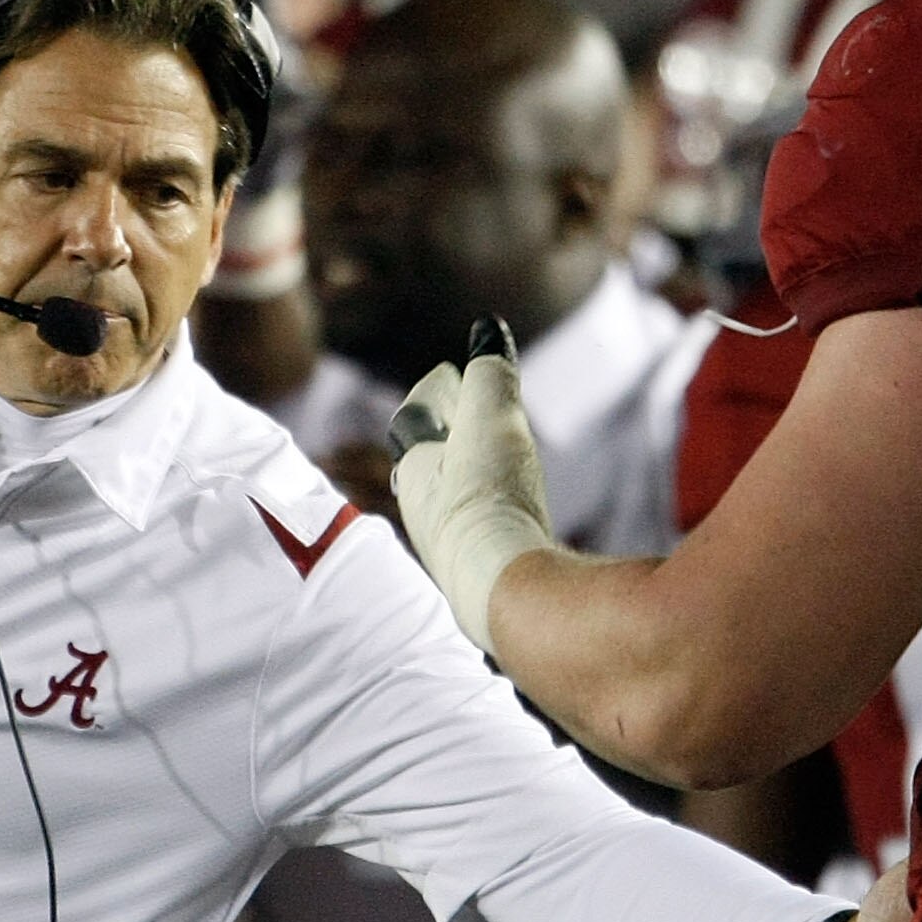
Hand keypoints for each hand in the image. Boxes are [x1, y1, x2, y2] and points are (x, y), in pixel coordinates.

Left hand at [387, 325, 554, 649]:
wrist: (503, 589)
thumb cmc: (489, 499)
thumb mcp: (492, 419)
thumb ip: (491, 374)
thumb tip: (485, 331)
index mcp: (417, 465)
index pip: (420, 412)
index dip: (436, 388)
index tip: (448, 372)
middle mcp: (423, 506)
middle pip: (429, 454)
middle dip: (446, 429)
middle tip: (464, 408)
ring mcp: (448, 542)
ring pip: (451, 492)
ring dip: (465, 468)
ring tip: (486, 457)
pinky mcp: (476, 570)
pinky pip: (475, 524)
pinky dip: (486, 504)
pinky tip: (504, 513)